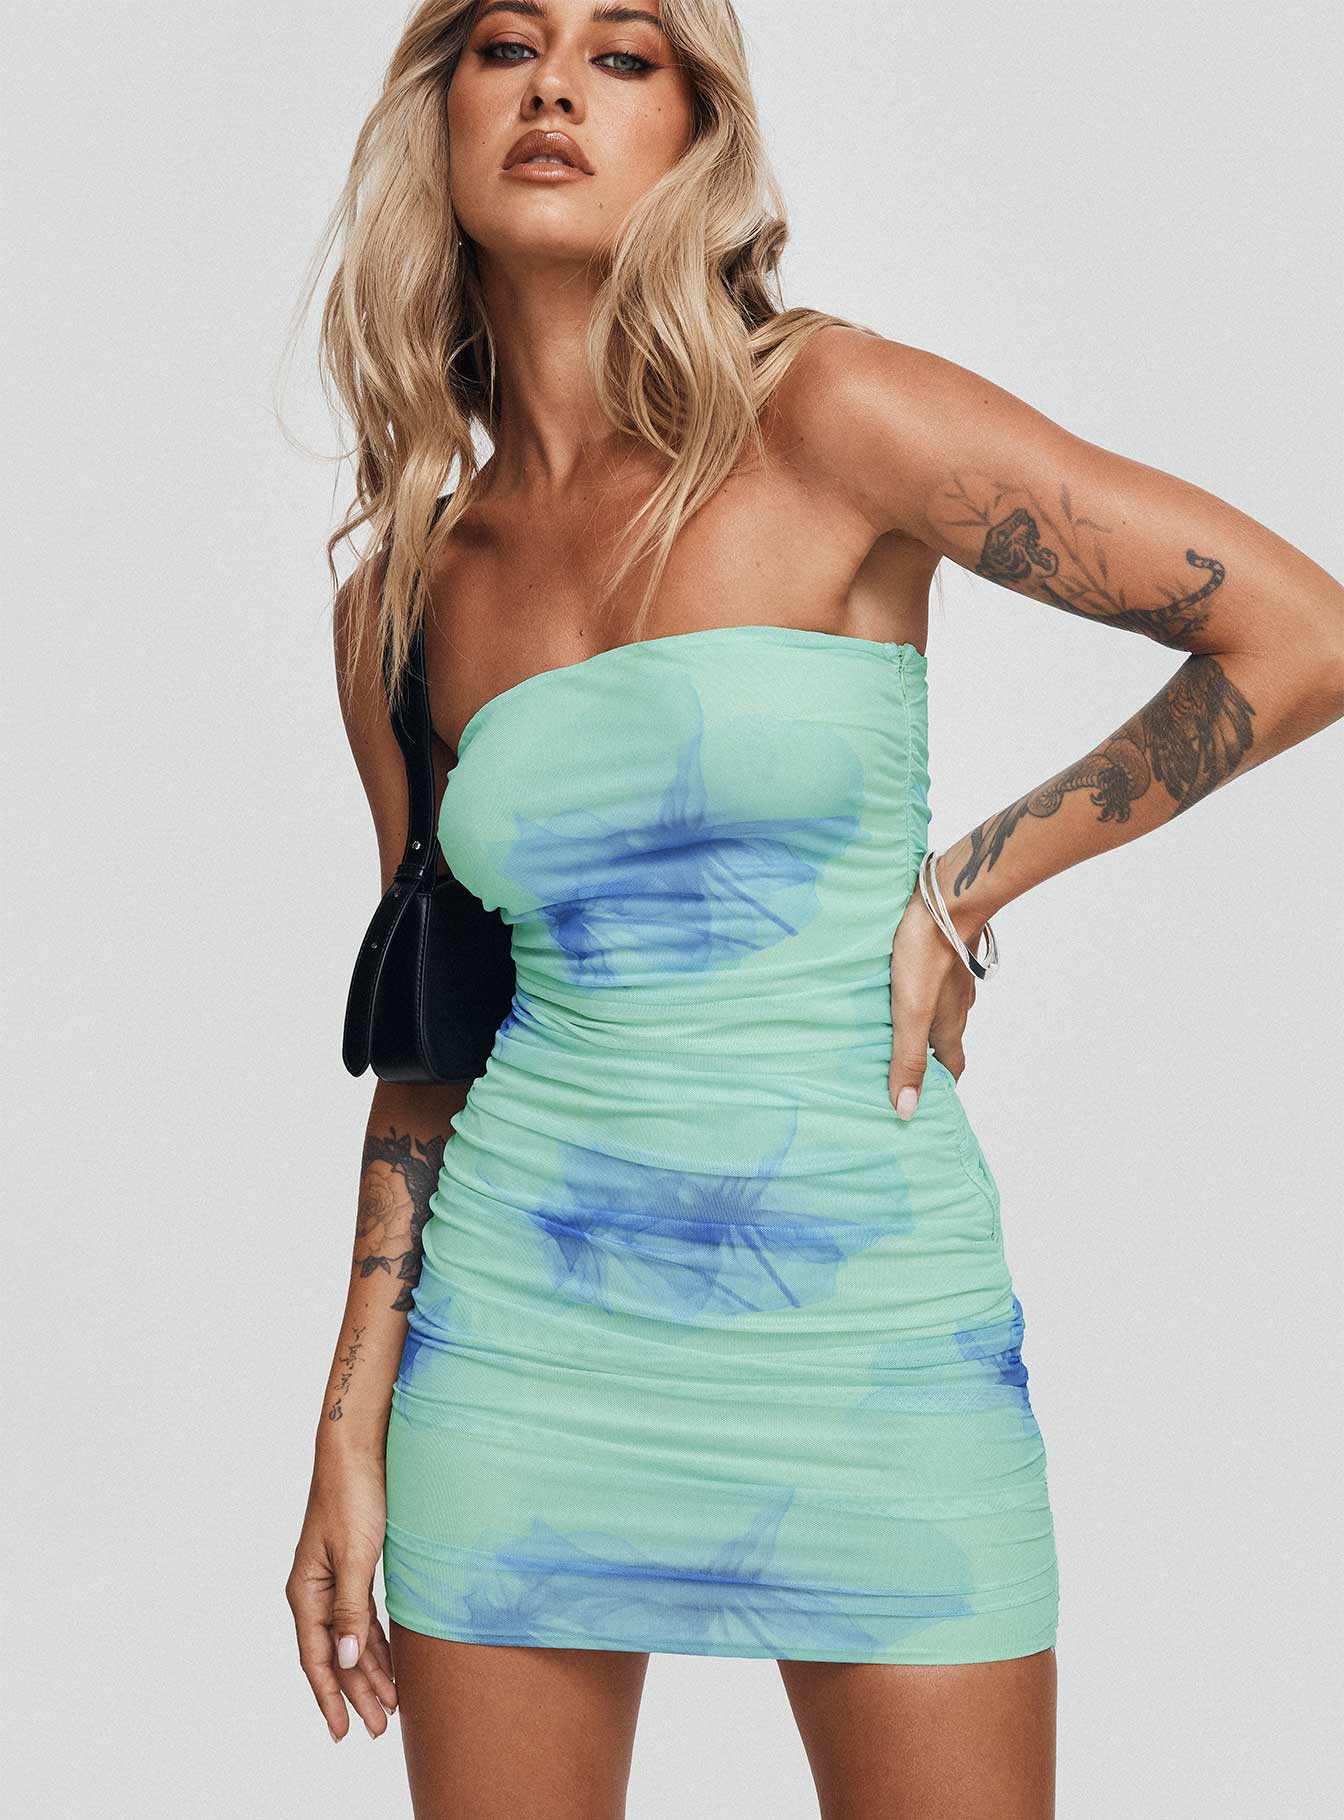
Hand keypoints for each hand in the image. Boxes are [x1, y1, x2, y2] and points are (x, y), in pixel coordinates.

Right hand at [286, 1451, 397, 1742]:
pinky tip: (389, 1661)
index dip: (330, 1698)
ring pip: (350, 1638)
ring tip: (390, 1704)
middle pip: (334, 1655)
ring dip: (369, 1671)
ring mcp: (333, 1579)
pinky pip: (361, 1617)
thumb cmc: (353, 1495)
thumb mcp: (355, 1557)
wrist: (356, 1448)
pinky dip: (375, 1642)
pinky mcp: (353, 1566)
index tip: (342, 1733)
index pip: (315, 1659)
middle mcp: (315, 1591)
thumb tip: (343, 1661)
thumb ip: (349, 1610)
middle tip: (380, 1728)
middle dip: (356, 1693)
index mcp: (305, 1591)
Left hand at [888, 850, 990, 1116]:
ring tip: (898, 1028)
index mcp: (949, 1026)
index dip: (940, 1085)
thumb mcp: (909, 1012)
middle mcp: (958, 1006)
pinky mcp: (949, 955)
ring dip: (926, 1024)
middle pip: (947, 1040)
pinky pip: (940, 984)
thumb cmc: (926, 955)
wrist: (947, 900)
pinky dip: (925, 995)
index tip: (924, 1099)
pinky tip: (906, 986)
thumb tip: (906, 1110)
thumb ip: (907, 1058)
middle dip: (929, 1056)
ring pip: (944, 1011)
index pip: (952, 1067)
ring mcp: (957, 979)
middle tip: (903, 1065)